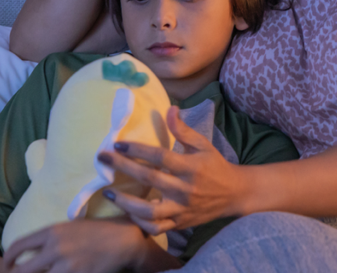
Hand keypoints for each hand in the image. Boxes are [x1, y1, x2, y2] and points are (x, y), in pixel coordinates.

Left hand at [2, 217, 163, 272]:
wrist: (124, 240)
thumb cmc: (99, 231)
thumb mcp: (72, 227)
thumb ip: (51, 238)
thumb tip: (33, 254)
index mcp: (53, 231)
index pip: (19, 246)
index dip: (8, 258)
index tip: (8, 264)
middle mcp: (55, 248)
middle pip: (22, 271)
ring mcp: (66, 265)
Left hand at [98, 106, 247, 234]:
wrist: (233, 194)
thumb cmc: (215, 166)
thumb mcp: (203, 145)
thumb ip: (183, 130)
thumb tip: (170, 109)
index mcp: (191, 167)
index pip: (160, 157)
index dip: (138, 150)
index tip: (118, 144)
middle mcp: (185, 189)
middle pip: (150, 179)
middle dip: (123, 167)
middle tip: (102, 159)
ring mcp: (181, 209)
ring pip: (149, 211)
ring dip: (126, 203)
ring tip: (108, 194)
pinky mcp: (180, 223)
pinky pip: (156, 228)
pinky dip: (140, 223)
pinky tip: (128, 212)